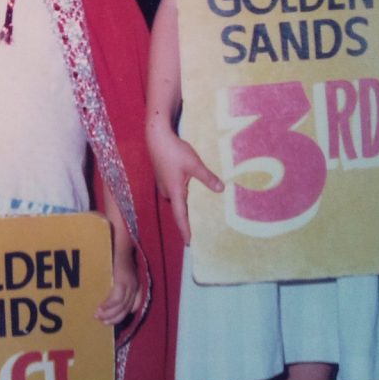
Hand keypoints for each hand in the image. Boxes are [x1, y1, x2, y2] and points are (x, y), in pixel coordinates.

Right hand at [95, 250, 141, 325]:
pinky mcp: (122, 280)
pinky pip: (116, 299)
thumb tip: (108, 292)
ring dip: (108, 314)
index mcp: (136, 285)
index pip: (134, 306)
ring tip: (97, 316)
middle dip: (114, 318)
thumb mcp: (121, 271)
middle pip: (126, 310)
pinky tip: (100, 308)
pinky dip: (107, 306)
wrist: (119, 240)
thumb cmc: (117, 254)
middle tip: (102, 322)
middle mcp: (135, 287)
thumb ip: (119, 281)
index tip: (111, 318)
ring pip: (121, 307)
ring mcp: (130, 284)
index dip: (123, 314)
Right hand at [148, 125, 222, 243]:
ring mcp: (163, 183)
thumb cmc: (175, 151)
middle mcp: (167, 191)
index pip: (180, 216)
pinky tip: (188, 188)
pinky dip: (181, 193)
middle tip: (197, 227)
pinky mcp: (162, 176)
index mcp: (174, 191)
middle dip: (185, 217)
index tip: (189, 243)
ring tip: (195, 208)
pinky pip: (173, 190)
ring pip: (175, 198)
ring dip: (184, 203)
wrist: (157, 136)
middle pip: (178, 208)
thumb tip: (221, 189)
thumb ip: (208, 178)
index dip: (185, 230)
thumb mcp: (194, 164)